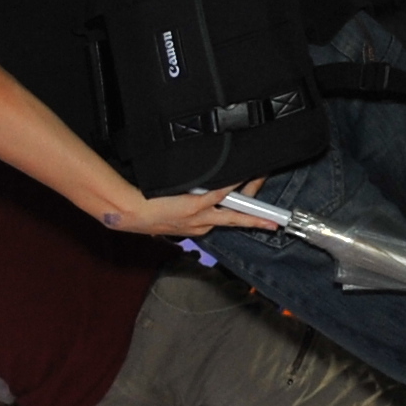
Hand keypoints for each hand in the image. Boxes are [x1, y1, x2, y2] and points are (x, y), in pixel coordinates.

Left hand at [95, 180, 261, 238]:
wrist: (132, 214)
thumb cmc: (148, 213)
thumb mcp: (172, 218)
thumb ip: (188, 211)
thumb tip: (199, 195)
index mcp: (200, 229)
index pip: (230, 222)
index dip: (249, 220)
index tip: (265, 220)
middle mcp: (203, 225)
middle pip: (239, 218)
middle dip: (259, 214)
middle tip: (273, 209)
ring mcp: (201, 216)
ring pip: (235, 208)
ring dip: (251, 191)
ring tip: (263, 179)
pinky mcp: (195, 206)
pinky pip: (221, 193)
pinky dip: (234, 184)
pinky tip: (244, 176)